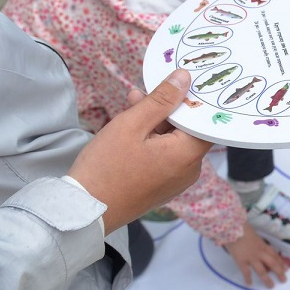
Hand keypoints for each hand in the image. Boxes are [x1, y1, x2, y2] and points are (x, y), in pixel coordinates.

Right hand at [69, 70, 211, 233]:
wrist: (84, 211)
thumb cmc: (107, 167)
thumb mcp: (132, 124)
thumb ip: (161, 100)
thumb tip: (185, 78)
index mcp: (187, 155)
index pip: (206, 121)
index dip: (194, 99)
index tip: (184, 80)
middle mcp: (189, 170)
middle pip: (188, 129)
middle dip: (167, 107)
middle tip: (144, 90)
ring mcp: (176, 181)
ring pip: (173, 141)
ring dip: (156, 121)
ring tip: (132, 102)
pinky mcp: (162, 186)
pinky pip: (165, 155)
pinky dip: (153, 139)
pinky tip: (132, 125)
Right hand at [225, 226, 288, 288]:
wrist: (232, 228)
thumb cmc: (242, 228)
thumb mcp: (254, 234)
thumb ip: (258, 242)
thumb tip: (259, 249)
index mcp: (263, 245)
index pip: (274, 255)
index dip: (281, 262)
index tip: (286, 269)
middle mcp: (259, 252)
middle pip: (272, 263)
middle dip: (279, 272)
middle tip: (284, 280)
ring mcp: (251, 257)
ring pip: (261, 270)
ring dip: (267, 279)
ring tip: (271, 286)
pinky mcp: (241, 261)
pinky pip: (246, 272)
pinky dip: (248, 278)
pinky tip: (249, 285)